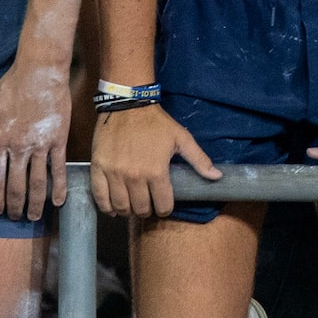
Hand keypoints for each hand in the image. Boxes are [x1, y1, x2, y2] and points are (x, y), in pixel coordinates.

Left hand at [0, 59, 71, 219]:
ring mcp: (40, 145)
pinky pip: (59, 168)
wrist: (39, 72)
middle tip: (14, 218)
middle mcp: (19, 148)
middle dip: (14, 206)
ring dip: (36, 203)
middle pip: (16, 186)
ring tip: (35, 217)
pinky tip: (59, 200)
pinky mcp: (58, 139)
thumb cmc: (11, 88)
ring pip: (38, 182)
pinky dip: (59, 186)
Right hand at [88, 102, 220, 220]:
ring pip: (120, 207)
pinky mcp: (98, 170)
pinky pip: (100, 198)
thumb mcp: (181, 138)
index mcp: (156, 171)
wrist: (127, 106)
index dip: (165, 209)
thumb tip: (218, 177)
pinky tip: (113, 208)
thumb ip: (199, 160)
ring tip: (133, 206)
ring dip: (128, 211)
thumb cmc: (156, 123)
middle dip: (147, 210)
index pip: (162, 205)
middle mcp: (134, 177)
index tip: (164, 205)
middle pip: (140, 209)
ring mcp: (114, 174)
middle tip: (148, 205)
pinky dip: (107, 207)